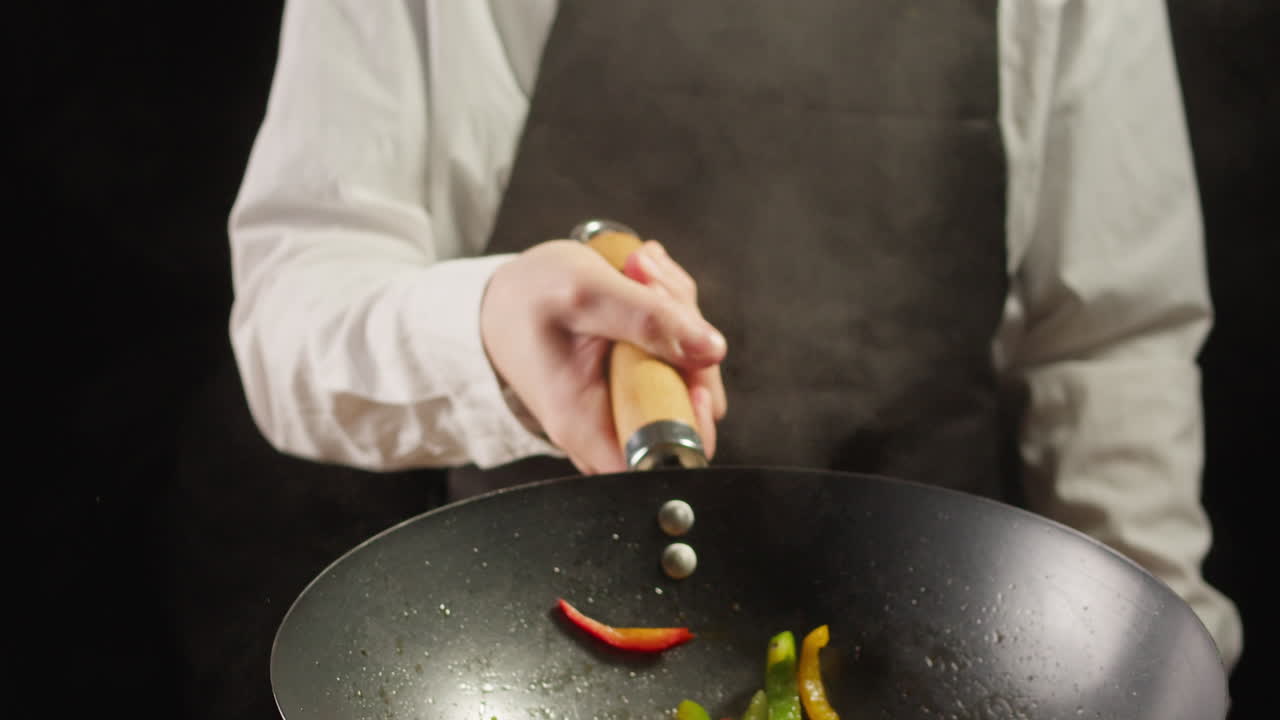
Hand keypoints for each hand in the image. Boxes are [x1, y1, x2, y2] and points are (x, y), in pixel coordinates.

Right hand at [480, 239, 727, 473]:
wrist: (501, 298)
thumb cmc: (527, 299)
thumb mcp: (585, 293)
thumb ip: (647, 319)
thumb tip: (711, 350)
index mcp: (588, 425)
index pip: (663, 460)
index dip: (693, 422)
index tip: (690, 372)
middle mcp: (610, 424)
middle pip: (688, 407)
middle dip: (688, 339)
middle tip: (655, 287)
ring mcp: (627, 401)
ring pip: (688, 373)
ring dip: (680, 315)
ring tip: (643, 274)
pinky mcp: (638, 377)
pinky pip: (677, 355)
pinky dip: (671, 314)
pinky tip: (644, 282)